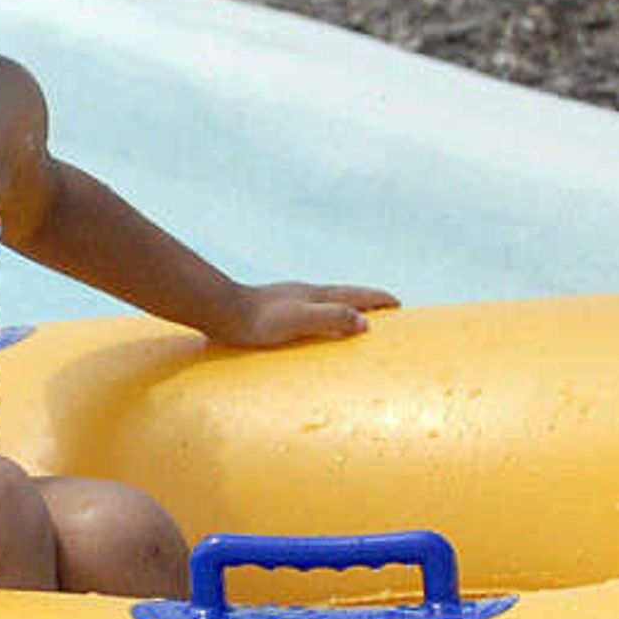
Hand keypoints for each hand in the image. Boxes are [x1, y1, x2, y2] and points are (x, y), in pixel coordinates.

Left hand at [214, 281, 398, 346]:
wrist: (220, 312)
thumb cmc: (259, 321)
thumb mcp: (300, 320)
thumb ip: (332, 318)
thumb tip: (365, 323)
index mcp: (316, 295)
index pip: (356, 294)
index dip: (378, 300)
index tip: (398, 304)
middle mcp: (305, 293)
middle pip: (344, 294)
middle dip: (366, 301)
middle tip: (384, 310)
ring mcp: (289, 299)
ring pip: (326, 301)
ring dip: (345, 307)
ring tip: (354, 317)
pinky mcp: (274, 309)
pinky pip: (309, 311)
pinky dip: (323, 315)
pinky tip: (312, 325)